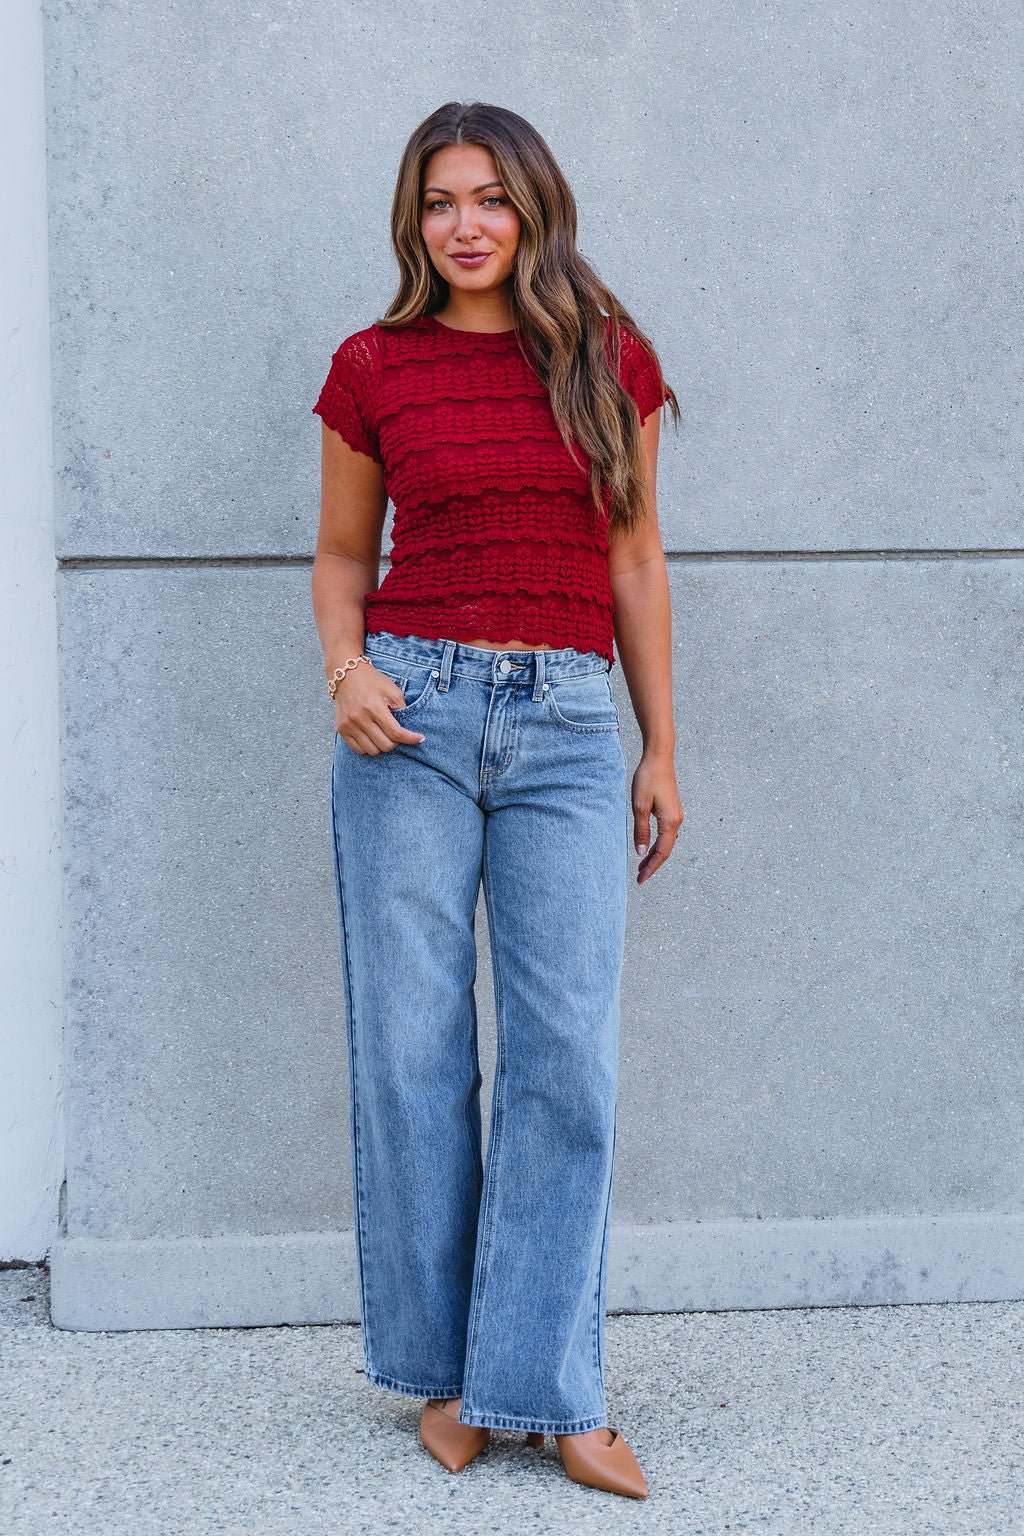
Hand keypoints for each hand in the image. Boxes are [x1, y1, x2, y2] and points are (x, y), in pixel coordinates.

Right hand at [334, 663, 426, 754]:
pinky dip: (369, 747)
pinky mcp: (341, 729)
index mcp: (374, 707)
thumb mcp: (392, 690)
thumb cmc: (372, 681)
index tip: (420, 739)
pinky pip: (359, 750)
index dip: (410, 739)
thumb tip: (410, 730)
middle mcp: (359, 718)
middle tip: (397, 733)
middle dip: (396, 742)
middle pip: (385, 745)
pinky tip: (373, 737)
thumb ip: (402, 709)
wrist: (346, 675)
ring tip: (384, 734)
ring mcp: (348, 725)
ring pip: (372, 751)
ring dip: (382, 746)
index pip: (396, 733)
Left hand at [631, 749, 683, 883]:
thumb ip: (641, 830)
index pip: (661, 852)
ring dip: (655, 854)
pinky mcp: (672, 809)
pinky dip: (658, 843)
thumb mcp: (639, 806)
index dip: (651, 867)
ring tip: (642, 865)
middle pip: (665, 850)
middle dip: (653, 864)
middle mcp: (677, 820)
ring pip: (666, 842)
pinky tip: (649, 846)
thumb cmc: (648, 779)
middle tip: (640, 877)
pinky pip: (666, 833)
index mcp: (670, 822)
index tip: (641, 880)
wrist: (659, 757)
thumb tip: (641, 852)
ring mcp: (676, 815)